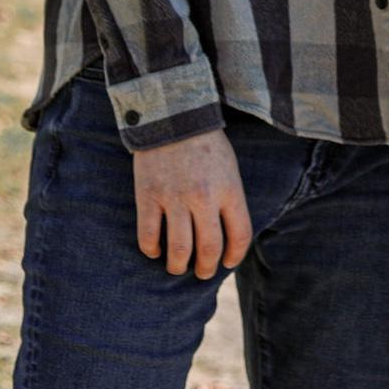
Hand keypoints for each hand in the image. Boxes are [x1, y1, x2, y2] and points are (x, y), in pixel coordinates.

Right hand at [133, 130, 252, 278]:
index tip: (228, 263)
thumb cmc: (206, 145)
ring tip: (177, 268)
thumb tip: (227, 236)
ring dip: (178, 265)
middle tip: (201, 272)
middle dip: (206, 268)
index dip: (235, 256)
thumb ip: (230, 200)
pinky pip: (148, 235)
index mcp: (230, 190)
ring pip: (179, 249)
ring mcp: (174, 198)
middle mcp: (204, 197)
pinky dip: (151, 249)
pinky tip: (155, 251)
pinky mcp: (148, 195)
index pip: (240, 236)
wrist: (174, 116)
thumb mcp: (229, 169)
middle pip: (209, 249)